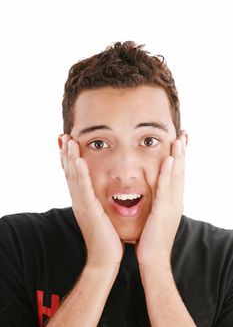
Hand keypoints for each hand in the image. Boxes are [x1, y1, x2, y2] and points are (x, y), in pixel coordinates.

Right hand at [60, 134, 123, 268]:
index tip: (68, 143)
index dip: (69, 159)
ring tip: (69, 141)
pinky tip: (79, 161)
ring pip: (74, 177)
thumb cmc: (106, 236)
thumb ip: (97, 202)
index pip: (73, 176)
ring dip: (71, 158)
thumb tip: (98, 192)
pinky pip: (84, 189)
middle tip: (64, 136)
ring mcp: (82, 205)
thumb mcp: (99, 214)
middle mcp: (78, 200)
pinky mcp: (89, 210)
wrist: (105, 257)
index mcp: (82, 200)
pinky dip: (80, 174)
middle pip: (70, 173)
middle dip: (67, 154)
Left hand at [135, 134, 185, 267]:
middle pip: (181, 172)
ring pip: (176, 177)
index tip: (180, 142)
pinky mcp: (163, 212)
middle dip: (183, 152)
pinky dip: (168, 174)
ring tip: (180, 140)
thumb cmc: (152, 238)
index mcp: (173, 201)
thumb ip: (158, 202)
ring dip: (178, 157)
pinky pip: (165, 189)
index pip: (178, 175)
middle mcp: (175, 201)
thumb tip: (155, 192)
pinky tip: (170, 160)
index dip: (180, 158)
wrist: (153, 260)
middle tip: (184, 134)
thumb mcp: (157, 216)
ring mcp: (171, 206)